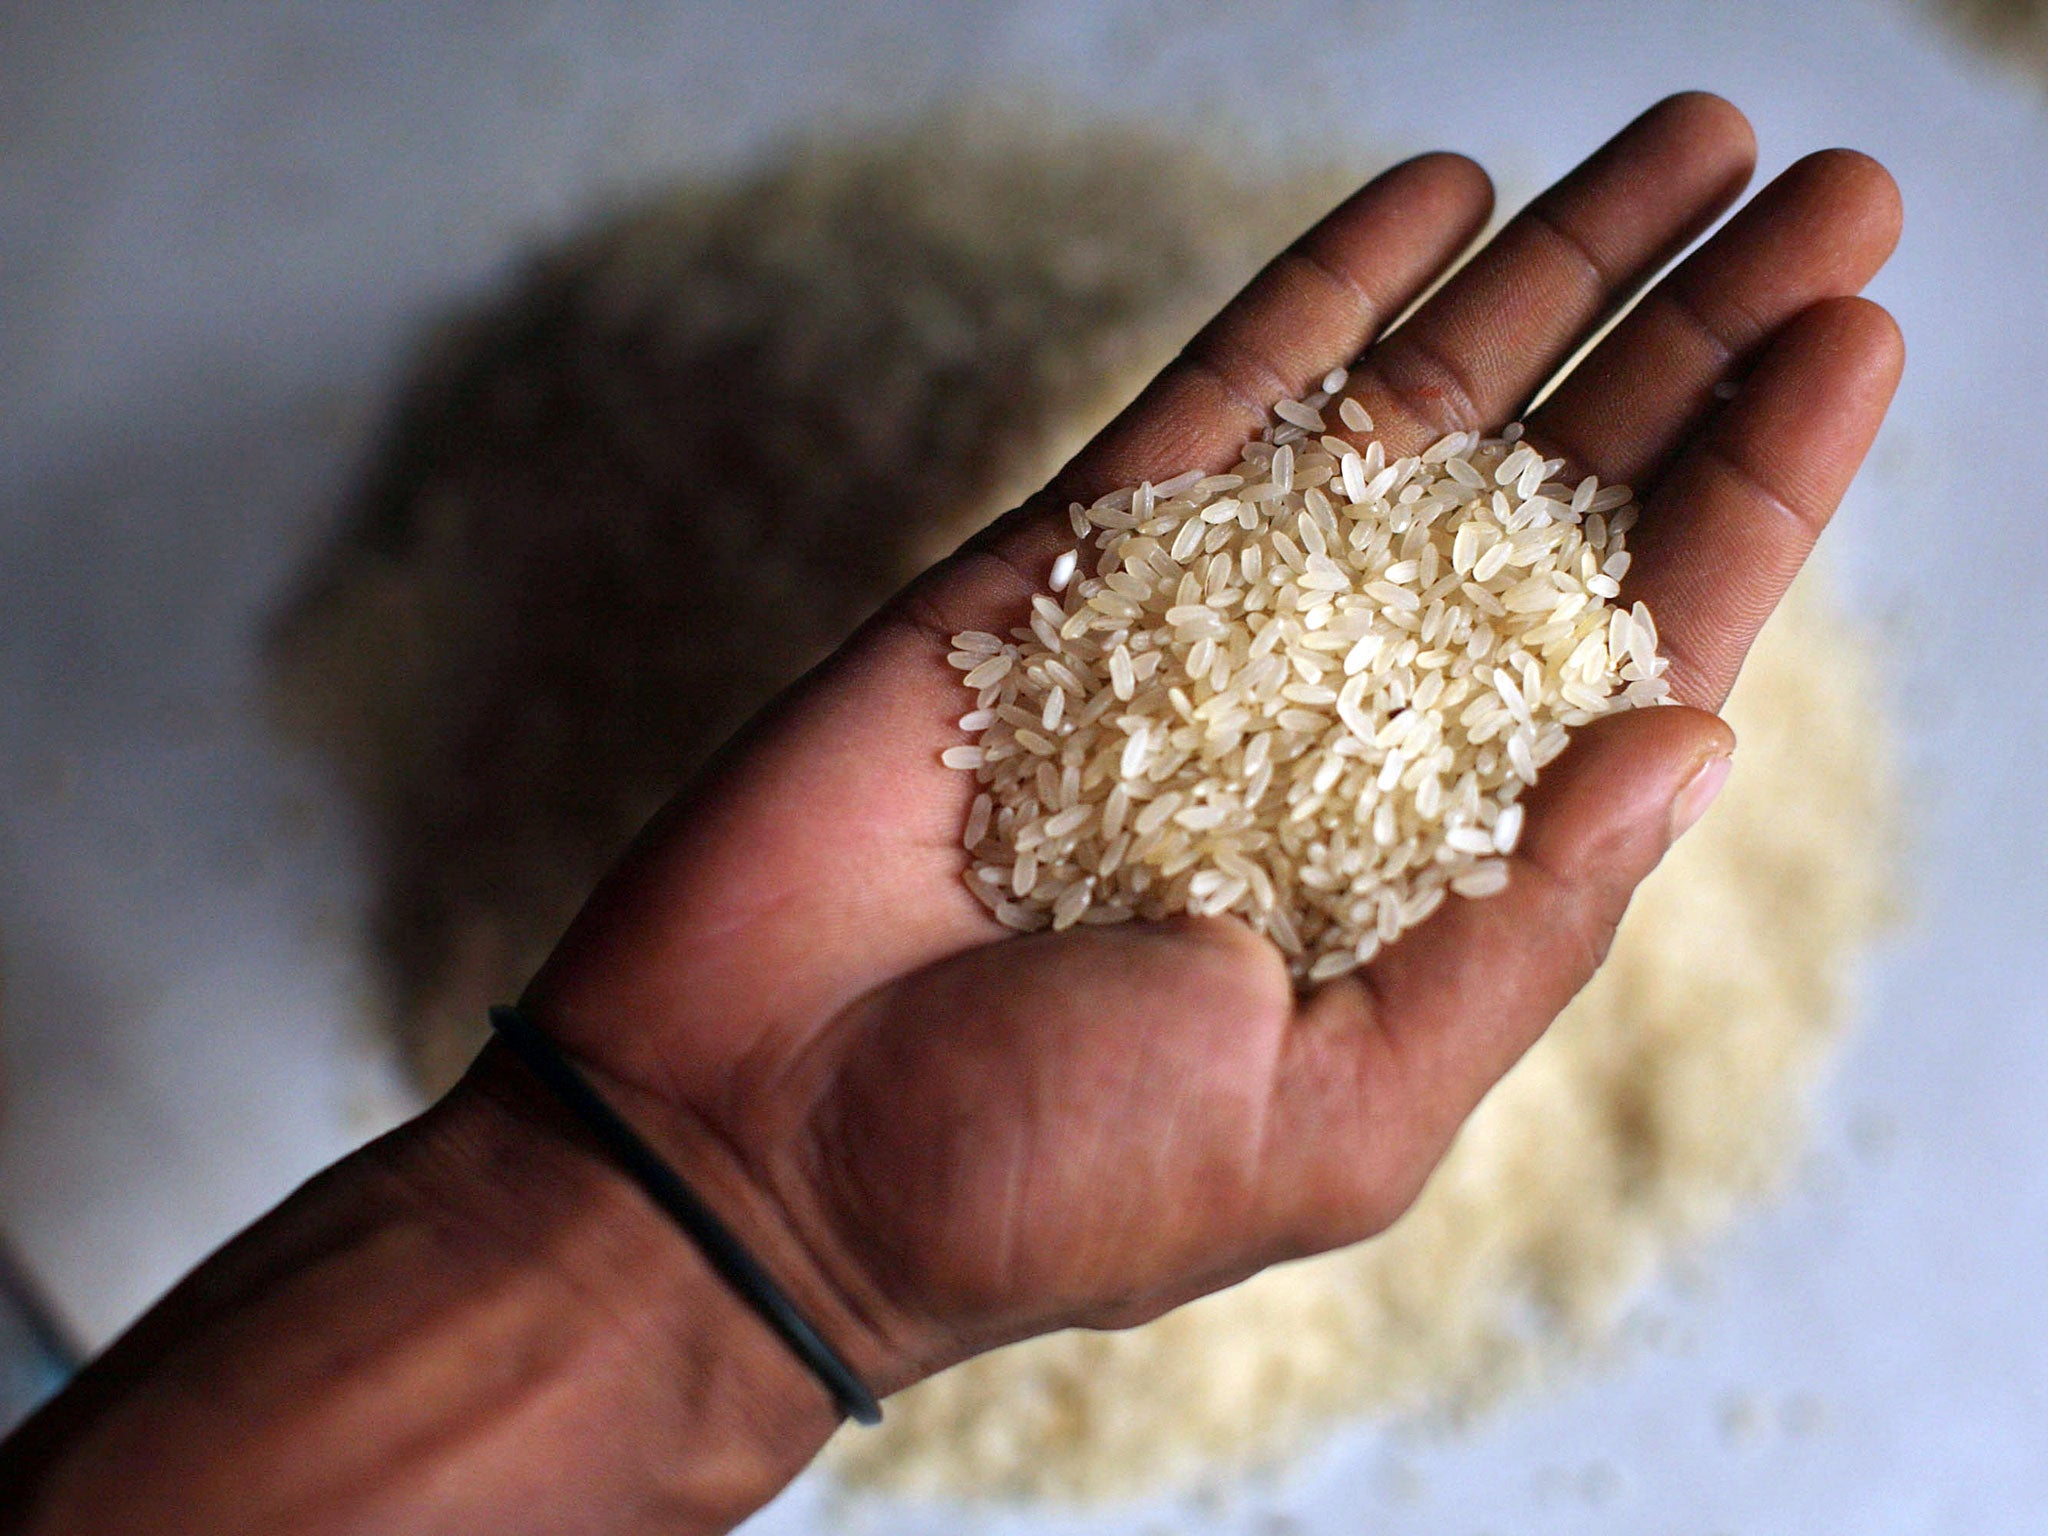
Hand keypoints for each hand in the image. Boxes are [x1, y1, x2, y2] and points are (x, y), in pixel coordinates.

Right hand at [510, 93, 1901, 1396]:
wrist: (739, 1147)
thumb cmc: (1034, 1183)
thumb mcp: (1334, 1109)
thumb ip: (1517, 927)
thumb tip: (1697, 735)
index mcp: (1429, 868)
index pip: (1639, 641)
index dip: (1756, 489)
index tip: (1855, 334)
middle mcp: (1339, 731)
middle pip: (1559, 499)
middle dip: (1694, 345)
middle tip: (1834, 191)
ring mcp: (1197, 634)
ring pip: (1407, 417)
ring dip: (1551, 278)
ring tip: (1692, 141)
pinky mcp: (1052, 569)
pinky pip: (1209, 400)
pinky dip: (1320, 297)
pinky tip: (1435, 198)